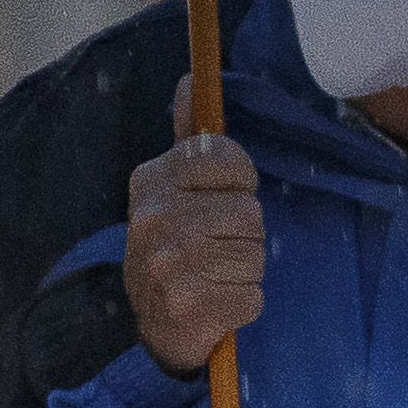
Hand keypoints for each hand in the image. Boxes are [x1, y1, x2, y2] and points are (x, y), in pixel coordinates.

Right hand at [125, 129, 263, 372]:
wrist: (153, 326)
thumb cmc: (176, 248)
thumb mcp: (173, 190)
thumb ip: (188, 139)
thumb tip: (190, 80)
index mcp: (152, 180)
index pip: (226, 157)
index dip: (238, 183)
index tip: (220, 200)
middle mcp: (154, 218)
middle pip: (250, 211)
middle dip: (245, 234)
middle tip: (214, 249)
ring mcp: (168, 264)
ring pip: (255, 253)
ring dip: (247, 270)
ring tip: (216, 275)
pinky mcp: (189, 307)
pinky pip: (254, 297)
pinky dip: (245, 304)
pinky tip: (218, 302)